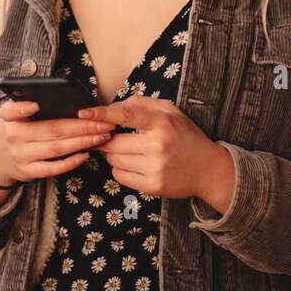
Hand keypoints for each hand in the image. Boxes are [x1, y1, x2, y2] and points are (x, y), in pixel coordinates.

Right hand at [0, 99, 116, 184]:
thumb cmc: (17, 129)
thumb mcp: (15, 115)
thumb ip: (29, 104)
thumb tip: (66, 97)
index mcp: (10, 118)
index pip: (11, 111)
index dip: (22, 108)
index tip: (36, 105)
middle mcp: (14, 136)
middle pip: (52, 129)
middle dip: (82, 126)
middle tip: (104, 123)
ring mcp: (21, 156)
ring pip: (56, 148)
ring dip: (83, 142)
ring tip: (102, 136)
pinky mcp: (28, 172)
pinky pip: (53, 168)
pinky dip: (71, 162)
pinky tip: (86, 154)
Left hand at [78, 95, 232, 202]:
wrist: (207, 169)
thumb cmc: (186, 136)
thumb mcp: (170, 112)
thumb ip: (142, 104)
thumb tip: (113, 107)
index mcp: (162, 123)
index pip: (126, 116)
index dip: (102, 114)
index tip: (83, 113)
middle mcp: (158, 145)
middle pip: (113, 143)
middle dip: (106, 140)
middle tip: (109, 137)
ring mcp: (155, 168)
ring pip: (114, 161)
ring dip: (113, 155)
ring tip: (129, 151)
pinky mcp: (153, 186)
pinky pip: (120, 177)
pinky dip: (120, 170)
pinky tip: (134, 164)